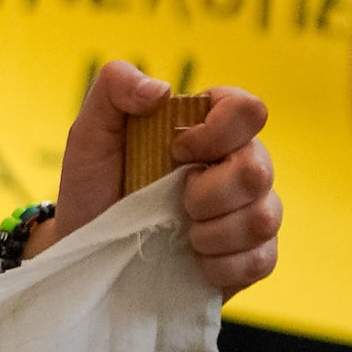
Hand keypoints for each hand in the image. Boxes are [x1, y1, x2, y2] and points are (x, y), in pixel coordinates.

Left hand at [48, 58, 282, 294]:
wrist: (88, 251)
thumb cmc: (95, 186)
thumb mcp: (90, 131)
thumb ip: (115, 85)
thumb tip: (161, 89)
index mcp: (213, 127)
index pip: (249, 110)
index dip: (217, 132)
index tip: (176, 151)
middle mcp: (242, 164)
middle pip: (259, 170)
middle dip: (206, 194)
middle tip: (175, 202)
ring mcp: (252, 211)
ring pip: (263, 218)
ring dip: (211, 233)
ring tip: (182, 236)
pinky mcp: (253, 256)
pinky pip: (261, 260)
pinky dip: (221, 266)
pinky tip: (195, 260)